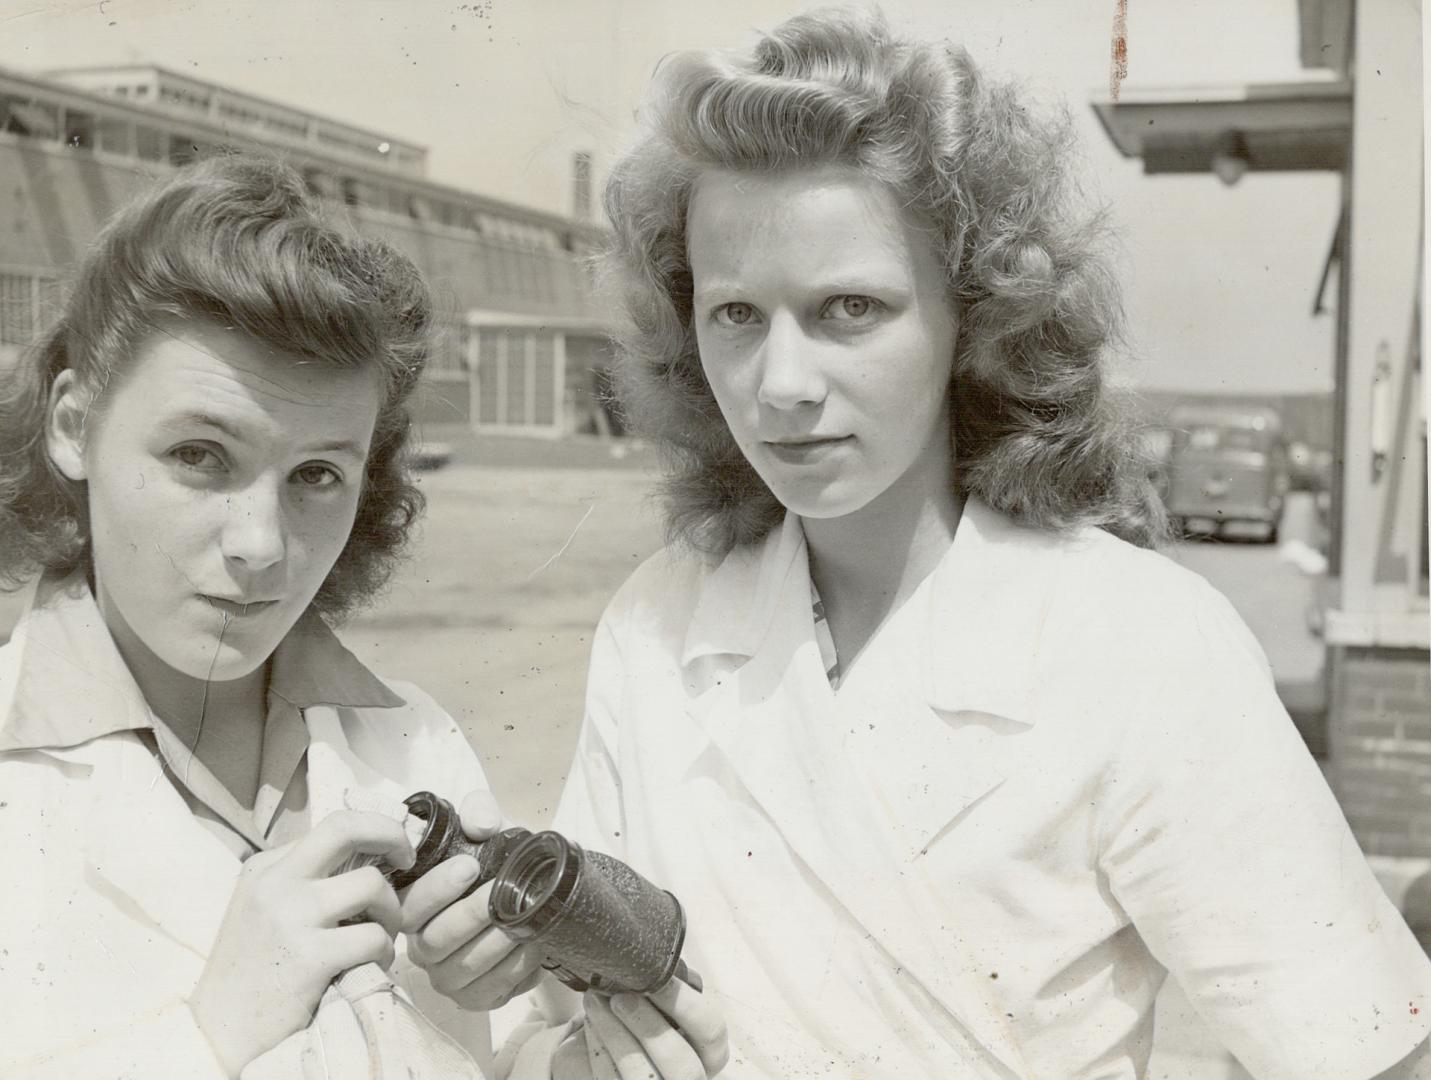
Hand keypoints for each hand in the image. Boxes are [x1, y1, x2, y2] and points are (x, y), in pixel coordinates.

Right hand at [190, 810, 414, 1075]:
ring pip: (372, 885)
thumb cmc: (254, 970)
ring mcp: (291, 917)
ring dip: (391, 912)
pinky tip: (370, 965)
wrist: (219, 1032)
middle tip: (408, 861)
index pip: (335, 825)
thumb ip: (306, 880)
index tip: (395, 851)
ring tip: (381, 935)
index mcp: (267, 867)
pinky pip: (373, 937)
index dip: (376, 830)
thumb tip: (370, 854)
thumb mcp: (267, 908)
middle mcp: (276, 882)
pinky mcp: (309, 957)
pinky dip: (384, 951)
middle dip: (392, 836)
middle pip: (347, 829)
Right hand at [401, 790, 545, 1010]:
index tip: (469, 866)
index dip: (434, 889)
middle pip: (432, 942)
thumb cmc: (500, 862)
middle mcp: (423, 944)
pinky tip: (533, 945)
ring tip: (522, 919)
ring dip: (495, 943)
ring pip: (461, 969)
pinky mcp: (476, 996)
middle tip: (498, 893)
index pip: (408, 905)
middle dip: (468, 916)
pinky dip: (514, 969)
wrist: (537, 893)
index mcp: (416, 904)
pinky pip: (489, 992)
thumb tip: (481, 824)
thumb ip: (480, 812)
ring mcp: (448, 975)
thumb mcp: (490, 828)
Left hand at [562, 979, 727, 1079]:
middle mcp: (689, 1079)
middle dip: (649, 1025)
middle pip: (682, 1063)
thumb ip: (666, 994)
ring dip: (615, 1034)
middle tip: (620, 995)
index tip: (660, 977)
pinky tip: (589, 1024)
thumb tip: (648, 959)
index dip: (688, 1005)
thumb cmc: (646, 1024)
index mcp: (707, 1055)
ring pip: (642, 1076)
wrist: (618, 1058)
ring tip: (594, 1001)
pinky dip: (598, 1051)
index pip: (712, 1032)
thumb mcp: (666, 1010)